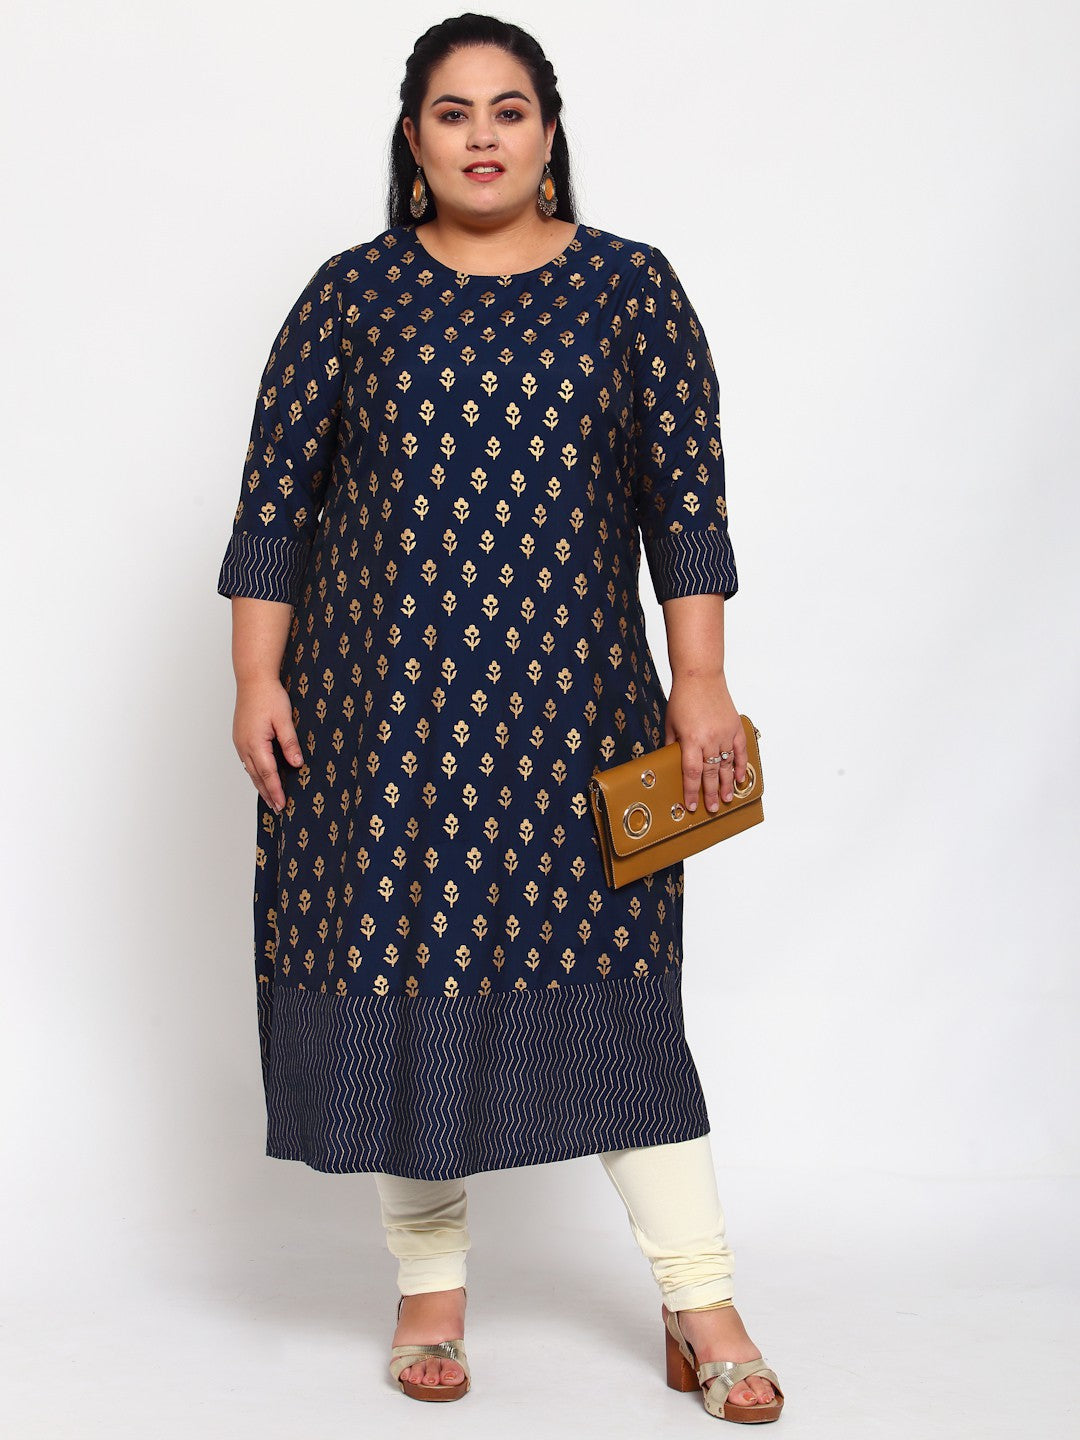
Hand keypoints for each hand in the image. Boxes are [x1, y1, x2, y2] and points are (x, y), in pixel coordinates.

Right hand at [233, 677, 303, 812]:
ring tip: (270, 798)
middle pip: (257, 776)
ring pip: (250, 770)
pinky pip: (247, 761)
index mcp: (255, 743)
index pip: (268, 773)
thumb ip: (290, 743)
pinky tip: (261, 777)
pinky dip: (255, 773)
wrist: (253, 679)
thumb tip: (296, 764)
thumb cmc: (269, 696)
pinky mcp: (240, 737)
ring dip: (260, 785)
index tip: (282, 804)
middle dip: (267, 793)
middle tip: (277, 809)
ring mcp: (240, 742)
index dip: (276, 790)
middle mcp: (244, 745)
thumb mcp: (284, 719)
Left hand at [664, 672, 747, 811]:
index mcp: (691, 740)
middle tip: (711, 809)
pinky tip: (739, 779)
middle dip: (710, 793)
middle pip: (711, 773)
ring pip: (727, 765)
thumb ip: (672, 745)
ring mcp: (725, 733)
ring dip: (727, 784)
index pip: (692, 773)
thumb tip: (671, 764)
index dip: (691, 791)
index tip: (691, 805)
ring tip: (726, 799)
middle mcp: (710, 739)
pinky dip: (741, 766)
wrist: (701, 676)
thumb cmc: (682, 699)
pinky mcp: (735, 727)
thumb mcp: (670, 724)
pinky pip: (740, 751)